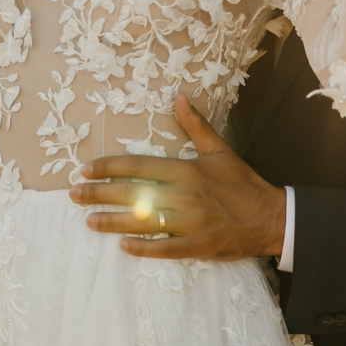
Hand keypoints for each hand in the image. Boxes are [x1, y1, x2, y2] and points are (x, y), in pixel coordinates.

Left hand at [70, 95, 286, 261]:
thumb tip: (178, 96)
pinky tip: (123, 246)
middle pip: (134, 194)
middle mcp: (184, 195)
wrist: (271, 217)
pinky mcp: (197, 246)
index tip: (86, 168)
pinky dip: (142, 248)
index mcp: (187, 170)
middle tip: (74, 194)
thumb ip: (195, 125)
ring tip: (90, 221)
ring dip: (113, 222)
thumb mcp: (219, 150)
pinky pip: (163, 248)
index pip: (140, 166)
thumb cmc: (242, 183)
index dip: (110, 167)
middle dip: (100, 194)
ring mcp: (190, 223)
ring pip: (143, 222)